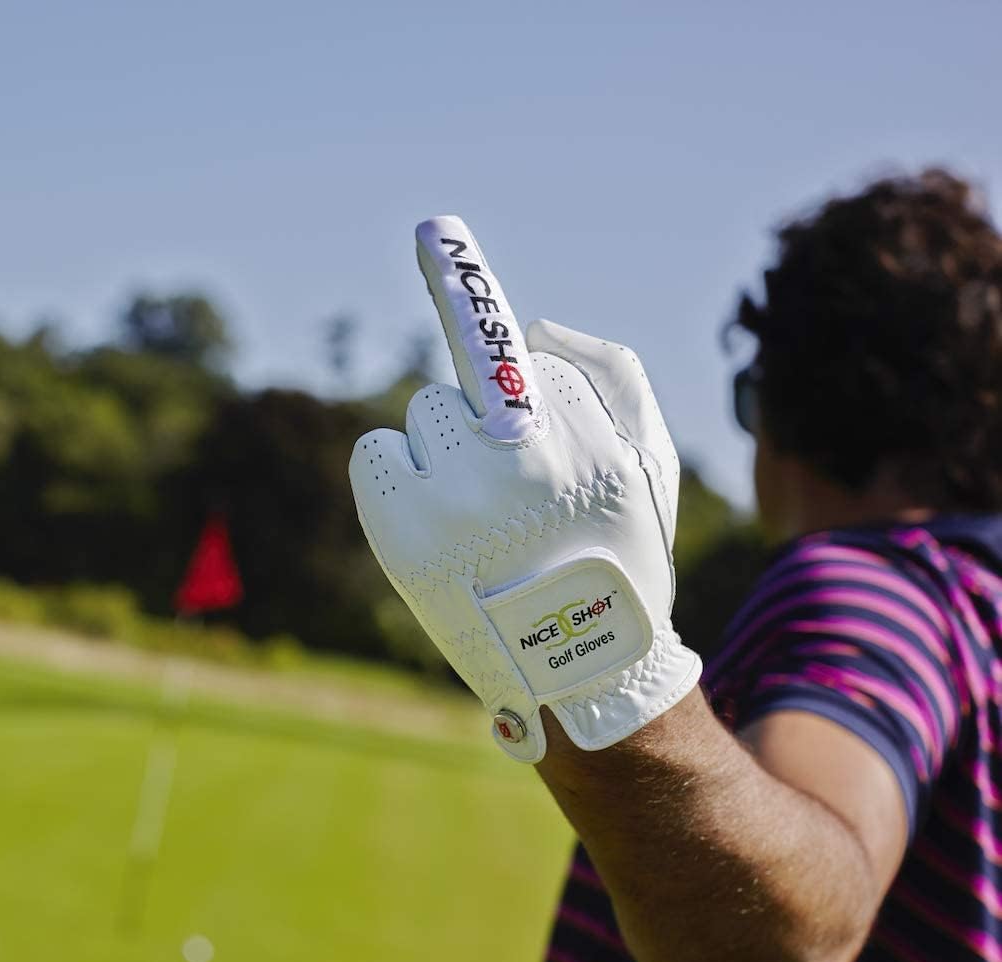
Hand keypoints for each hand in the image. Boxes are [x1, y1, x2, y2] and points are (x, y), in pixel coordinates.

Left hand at [349, 216, 700, 761]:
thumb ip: (609, 374)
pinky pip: (376, 449)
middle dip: (484, 420)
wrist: (576, 671)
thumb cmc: (615, 552)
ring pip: (423, 413)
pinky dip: (397, 475)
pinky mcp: (398, 534)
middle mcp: (515, 468)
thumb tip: (537, 320)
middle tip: (505, 485)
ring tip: (479, 517)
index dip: (461, 279)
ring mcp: (450, 504)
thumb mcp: (647, 464)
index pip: (506, 345)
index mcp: (582, 445)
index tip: (431, 227)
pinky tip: (434, 526)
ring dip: (445, 449)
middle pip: (466, 380)